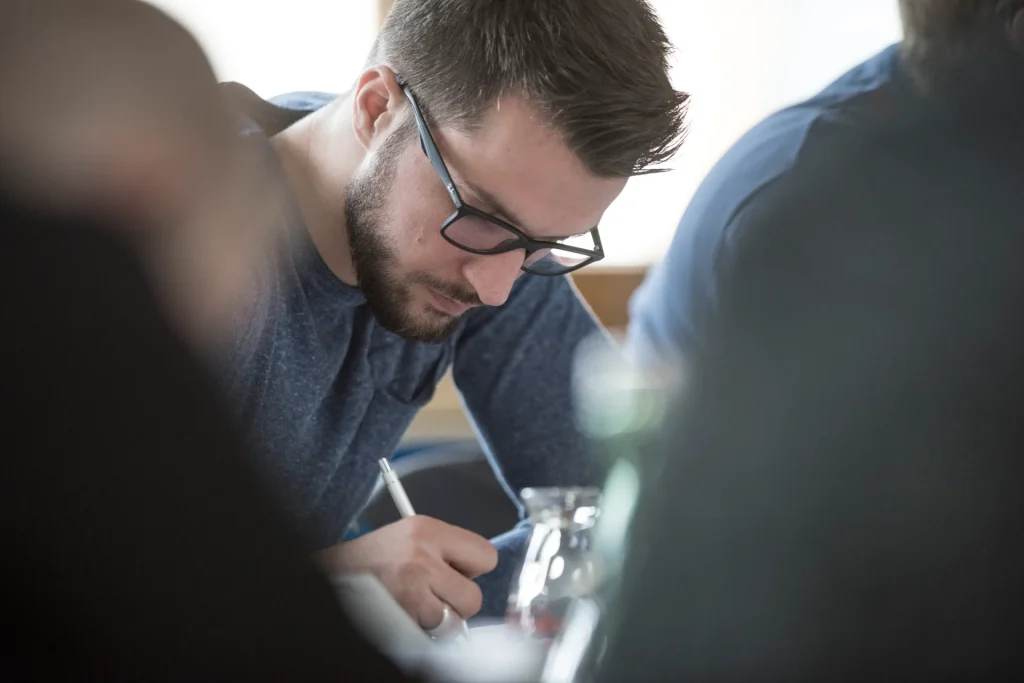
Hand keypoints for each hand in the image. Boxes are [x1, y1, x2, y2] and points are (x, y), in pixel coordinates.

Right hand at [313, 516, 497, 628]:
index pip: (486, 555)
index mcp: (428, 530)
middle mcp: (422, 555)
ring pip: (455, 620)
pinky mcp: (402, 612)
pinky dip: (422, 630)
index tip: (461, 573)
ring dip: (439, 620)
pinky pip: (432, 633)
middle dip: (458, 602)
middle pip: (474, 596)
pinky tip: (407, 614)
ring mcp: (412, 586)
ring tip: (419, 605)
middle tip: (437, 595)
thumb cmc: (372, 558)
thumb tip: (475, 572)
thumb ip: (446, 549)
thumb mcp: (411, 535)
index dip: (474, 570)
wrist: (334, 573)